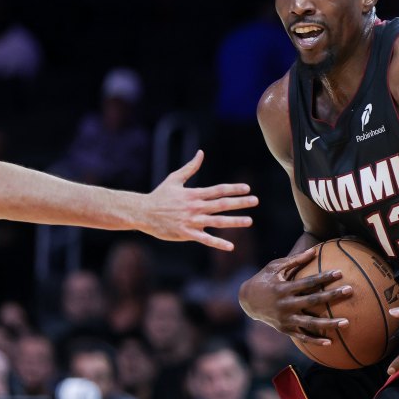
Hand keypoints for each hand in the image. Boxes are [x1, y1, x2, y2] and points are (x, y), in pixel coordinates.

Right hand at [143, 150, 257, 249]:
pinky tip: (231, 246)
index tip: (247, 188)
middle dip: (240, 203)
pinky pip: (205, 239)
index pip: (218, 190)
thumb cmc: (159, 195)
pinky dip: (218, 243)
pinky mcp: (186, 233)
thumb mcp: (174, 178)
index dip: (233, 189)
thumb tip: (201, 152)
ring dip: (234, 221)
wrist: (143, 212)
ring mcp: (192, 221)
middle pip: (222, 204)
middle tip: (255, 201)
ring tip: (249, 221)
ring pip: (217, 222)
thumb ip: (190, 167)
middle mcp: (195, 207)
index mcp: (194, 194)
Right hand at [239, 248, 352, 345]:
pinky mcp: (285, 329)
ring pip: (311, 323)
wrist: (247, 301)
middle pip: (313, 301)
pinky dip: (315, 340)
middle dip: (333, 296)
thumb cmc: (263, 279)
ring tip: (346, 322)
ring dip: (329, 323)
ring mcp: (285, 319)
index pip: (308, 282)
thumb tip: (314, 250)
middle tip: (350, 291)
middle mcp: (285, 304)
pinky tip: (330, 342)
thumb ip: (295, 260)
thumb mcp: (275, 267)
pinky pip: (302, 336)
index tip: (340, 272)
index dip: (324, 277)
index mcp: (283, 288)